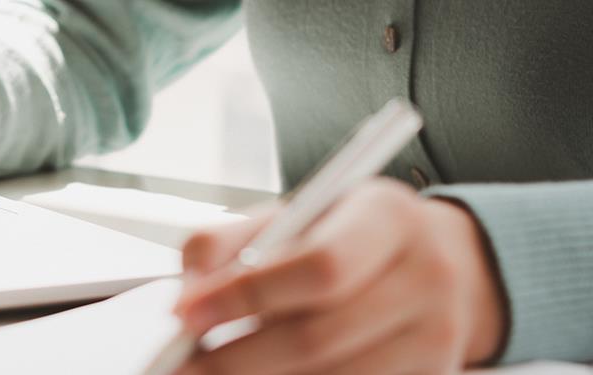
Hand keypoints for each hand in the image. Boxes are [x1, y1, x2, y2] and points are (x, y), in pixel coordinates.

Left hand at [173, 179, 505, 373]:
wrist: (431, 263)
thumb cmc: (343, 236)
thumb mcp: (288, 217)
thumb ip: (226, 242)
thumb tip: (187, 294)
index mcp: (387, 218)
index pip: (319, 265)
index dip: (246, 295)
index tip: (185, 316)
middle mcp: (427, 277)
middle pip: (319, 336)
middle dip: (235, 359)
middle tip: (180, 366)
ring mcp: (438, 337)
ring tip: (210, 374)